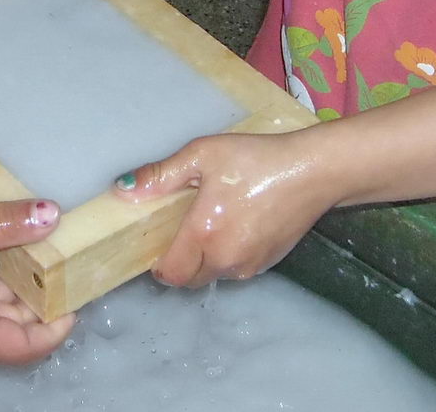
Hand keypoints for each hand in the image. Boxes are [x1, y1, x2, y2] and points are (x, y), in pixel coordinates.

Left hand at [114, 130, 337, 287]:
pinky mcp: (268, 263)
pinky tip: (236, 226)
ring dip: (204, 261)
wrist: (312, 171)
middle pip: (189, 279)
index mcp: (204, 235)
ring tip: (210, 224)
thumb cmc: (255, 159)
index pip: (169, 274)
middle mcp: (225, 259)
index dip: (157, 265)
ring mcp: (249, 266)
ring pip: (213, 275)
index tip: (155, 244)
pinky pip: (236, 270)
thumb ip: (161, 175)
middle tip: (179, 232)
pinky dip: (228, 257)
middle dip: (178, 263)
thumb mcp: (203, 155)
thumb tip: (123, 189)